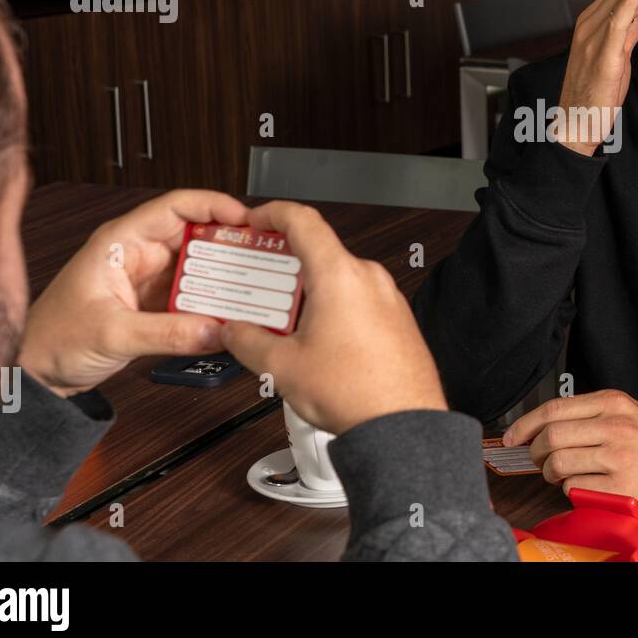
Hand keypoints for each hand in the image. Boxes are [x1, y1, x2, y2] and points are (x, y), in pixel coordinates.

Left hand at [19, 189, 250, 398]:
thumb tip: (214, 330)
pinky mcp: (157, 305)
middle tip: (262, 256)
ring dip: (226, 278)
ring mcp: (150, 280)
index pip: (176, 206)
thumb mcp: (111, 334)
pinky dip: (215, 304)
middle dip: (230, 244)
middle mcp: (140, 255)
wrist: (35, 373)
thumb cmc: (51, 338)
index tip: (246, 219)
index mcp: (121, 241)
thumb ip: (165, 333)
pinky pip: (195, 297)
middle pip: (197, 236)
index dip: (214, 206)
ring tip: (253, 288)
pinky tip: (231, 314)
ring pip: (201, 269)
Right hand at [220, 201, 445, 436]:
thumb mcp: (282, 367)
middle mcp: (368, 278)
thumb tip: (234, 331)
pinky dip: (333, 308)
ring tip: (283, 323)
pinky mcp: (398, 318)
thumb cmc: (357, 393)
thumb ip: (248, 341)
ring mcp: (388, 297)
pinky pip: (359, 300)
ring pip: (339, 280)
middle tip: (258, 286)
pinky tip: (316, 340)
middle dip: (284, 269)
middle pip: (319, 254)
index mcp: (339, 275)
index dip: (273, 213)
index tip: (256, 220)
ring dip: (308, 293)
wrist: (403, 424)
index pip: (303, 221)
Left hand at [503, 388, 637, 516]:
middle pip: (552, 437)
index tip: (514, 435)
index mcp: (612, 403)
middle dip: (536, 451)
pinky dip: (570, 489)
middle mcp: (614, 426)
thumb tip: (544, 424)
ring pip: (559, 463)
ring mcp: (617, 457)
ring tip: (559, 474)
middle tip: (539, 458)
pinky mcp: (620, 486)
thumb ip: (590, 412)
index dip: (526, 423)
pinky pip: (575, 488)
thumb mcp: (627, 411)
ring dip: (551, 473)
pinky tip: (581, 484)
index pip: (554, 409)